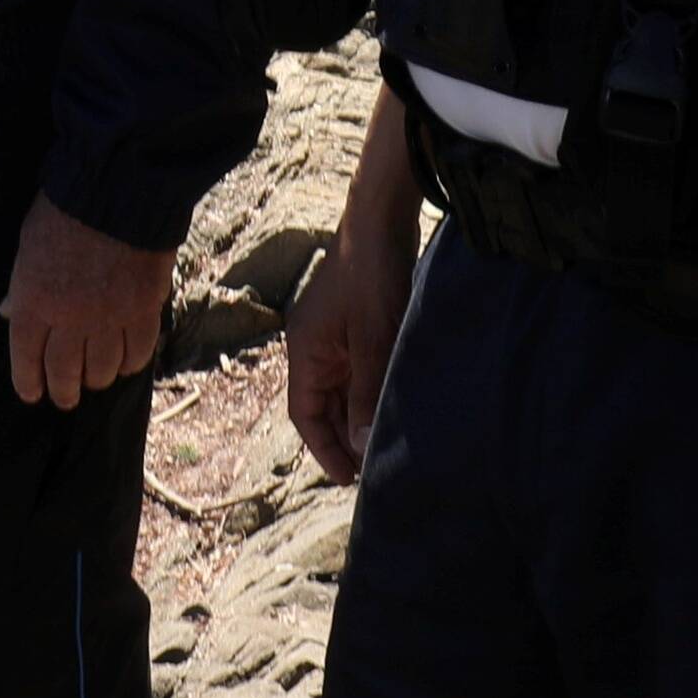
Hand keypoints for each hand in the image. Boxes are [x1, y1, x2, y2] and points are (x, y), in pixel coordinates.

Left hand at [3, 198, 171, 407]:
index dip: (29, 382)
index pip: (26, 358)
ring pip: (103, 369)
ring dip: (98, 378)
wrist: (117, 190)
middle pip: (65, 372)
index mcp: (32, 302)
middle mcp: (68, 319)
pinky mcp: (143, 310)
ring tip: (97, 379)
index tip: (32, 394)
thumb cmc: (64, 211)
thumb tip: (9, 313)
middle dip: (64, 391)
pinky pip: (138, 352)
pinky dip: (131, 362)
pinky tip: (127, 361)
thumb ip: (22, 286)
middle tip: (66, 398)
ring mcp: (108, 318)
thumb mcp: (28, 246)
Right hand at [280, 207, 413, 482]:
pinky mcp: (355, 324)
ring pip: (343, 389)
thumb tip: (360, 446)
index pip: (305, 413)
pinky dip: (371, 390)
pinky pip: (358, 369)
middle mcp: (313, 346)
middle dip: (345, 437)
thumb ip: (367, 394)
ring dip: (360, 414)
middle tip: (375, 467)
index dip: (324, 448)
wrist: (382, 219)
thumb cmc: (373, 275)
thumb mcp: (373, 341)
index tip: (348, 478)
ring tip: (387, 443)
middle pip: (324, 405)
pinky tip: (393, 404)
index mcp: (305, 351)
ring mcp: (334, 334)